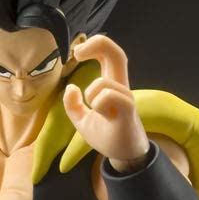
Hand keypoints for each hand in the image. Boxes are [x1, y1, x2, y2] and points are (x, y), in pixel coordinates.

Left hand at [62, 34, 149, 167]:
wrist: (124, 156)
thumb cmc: (107, 136)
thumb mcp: (82, 121)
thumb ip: (73, 105)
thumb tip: (71, 88)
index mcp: (111, 85)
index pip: (109, 54)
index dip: (95, 45)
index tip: (76, 54)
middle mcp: (120, 88)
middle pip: (118, 54)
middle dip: (99, 43)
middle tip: (77, 54)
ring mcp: (126, 100)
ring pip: (105, 82)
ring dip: (92, 93)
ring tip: (95, 111)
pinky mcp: (127, 113)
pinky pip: (111, 97)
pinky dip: (99, 103)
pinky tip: (101, 114)